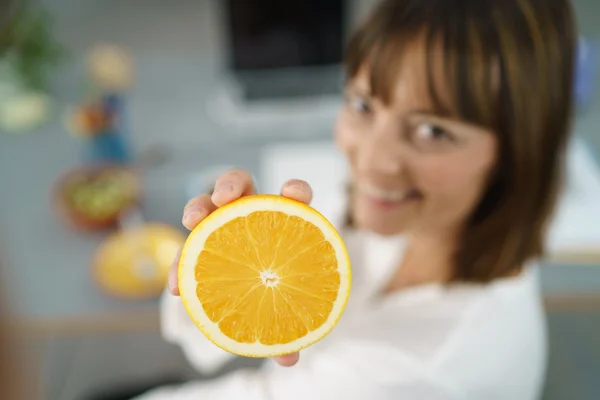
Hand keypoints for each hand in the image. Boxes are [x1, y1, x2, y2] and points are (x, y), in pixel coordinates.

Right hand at [169, 168, 312, 366]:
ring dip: (196, 208)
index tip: (291, 194)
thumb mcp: (290, 310)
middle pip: (240, 183)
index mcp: (283, 219)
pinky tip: (177, 288)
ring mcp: (221, 224)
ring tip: (191, 223)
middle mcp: (251, 214)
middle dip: (230, 184)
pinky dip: (180, 264)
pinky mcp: (200, 244)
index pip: (294, 194)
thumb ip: (291, 329)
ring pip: (204, 204)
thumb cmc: (279, 291)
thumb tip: (290, 360)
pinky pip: (186, 247)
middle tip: (223, 199)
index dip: (295, 189)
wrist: (258, 294)